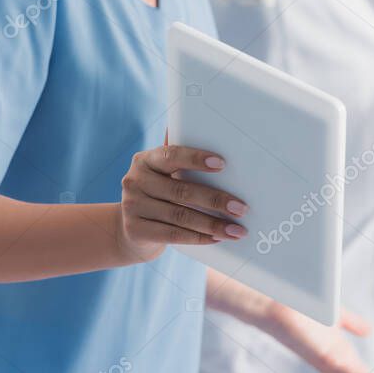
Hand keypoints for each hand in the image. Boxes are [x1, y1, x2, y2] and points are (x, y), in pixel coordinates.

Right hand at [119, 144, 248, 260]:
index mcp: (144, 160)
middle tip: (241, 208)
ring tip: (236, 230)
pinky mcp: (135, 230)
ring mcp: (132, 206)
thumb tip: (215, 134)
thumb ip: (179, 159)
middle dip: (216, 200)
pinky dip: (199, 237)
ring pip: (181, 216)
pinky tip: (217, 238)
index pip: (171, 155)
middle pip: (182, 190)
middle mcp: (134, 181)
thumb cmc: (159, 196)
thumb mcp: (163, 175)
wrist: (132, 231)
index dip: (196, 159)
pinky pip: (173, 234)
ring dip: (213, 224)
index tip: (222, 164)